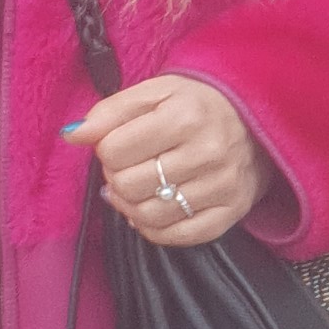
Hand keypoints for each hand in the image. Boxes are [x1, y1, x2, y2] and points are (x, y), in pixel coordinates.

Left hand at [62, 74, 271, 247]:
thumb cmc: (197, 105)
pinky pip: (177, 236)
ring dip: (130, 205)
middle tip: (130, 165)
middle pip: (128, 185)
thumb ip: (109, 112)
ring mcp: (222, 187)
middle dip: (117, 177)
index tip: (120, 142)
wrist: (256, 121)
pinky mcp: (230, 213)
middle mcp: (208, 152)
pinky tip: (150, 209)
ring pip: (148, 215)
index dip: (106, 148)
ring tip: (137, 187)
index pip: (114, 150)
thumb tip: (72, 136)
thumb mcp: (155, 92)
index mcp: (185, 115)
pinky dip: (153, 227)